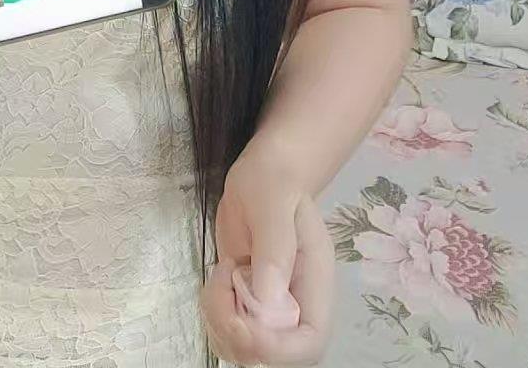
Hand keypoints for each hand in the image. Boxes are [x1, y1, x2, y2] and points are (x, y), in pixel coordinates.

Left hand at [199, 133, 334, 364]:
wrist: (263, 176)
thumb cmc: (274, 180)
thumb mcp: (275, 203)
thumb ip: (275, 249)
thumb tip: (267, 300)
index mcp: (315, 283)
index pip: (310, 343)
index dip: (277, 349)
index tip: (244, 320)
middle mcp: (295, 304)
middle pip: (273, 356)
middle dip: (238, 334)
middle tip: (223, 284)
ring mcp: (270, 309)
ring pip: (243, 349)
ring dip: (219, 321)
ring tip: (222, 273)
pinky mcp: (246, 305)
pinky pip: (226, 331)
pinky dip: (212, 313)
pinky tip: (218, 277)